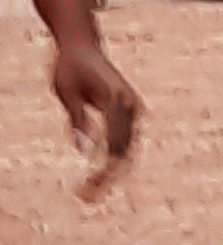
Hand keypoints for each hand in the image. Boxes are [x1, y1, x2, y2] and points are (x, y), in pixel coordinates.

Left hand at [53, 37, 139, 180]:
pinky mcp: (129, 114)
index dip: (104, 170)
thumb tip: (83, 150)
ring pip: (126, 150)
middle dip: (107, 177)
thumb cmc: (70, 67)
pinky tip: (98, 176)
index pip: (115, 144)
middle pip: (124, 151)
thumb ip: (77, 121)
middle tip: (87, 197)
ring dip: (110, 172)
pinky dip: (112, 160)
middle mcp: (131, 106)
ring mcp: (133, 110)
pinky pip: (123, 143)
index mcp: (118, 100)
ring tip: (90, 191)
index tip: (90, 187)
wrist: (82, 46)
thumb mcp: (67, 92)